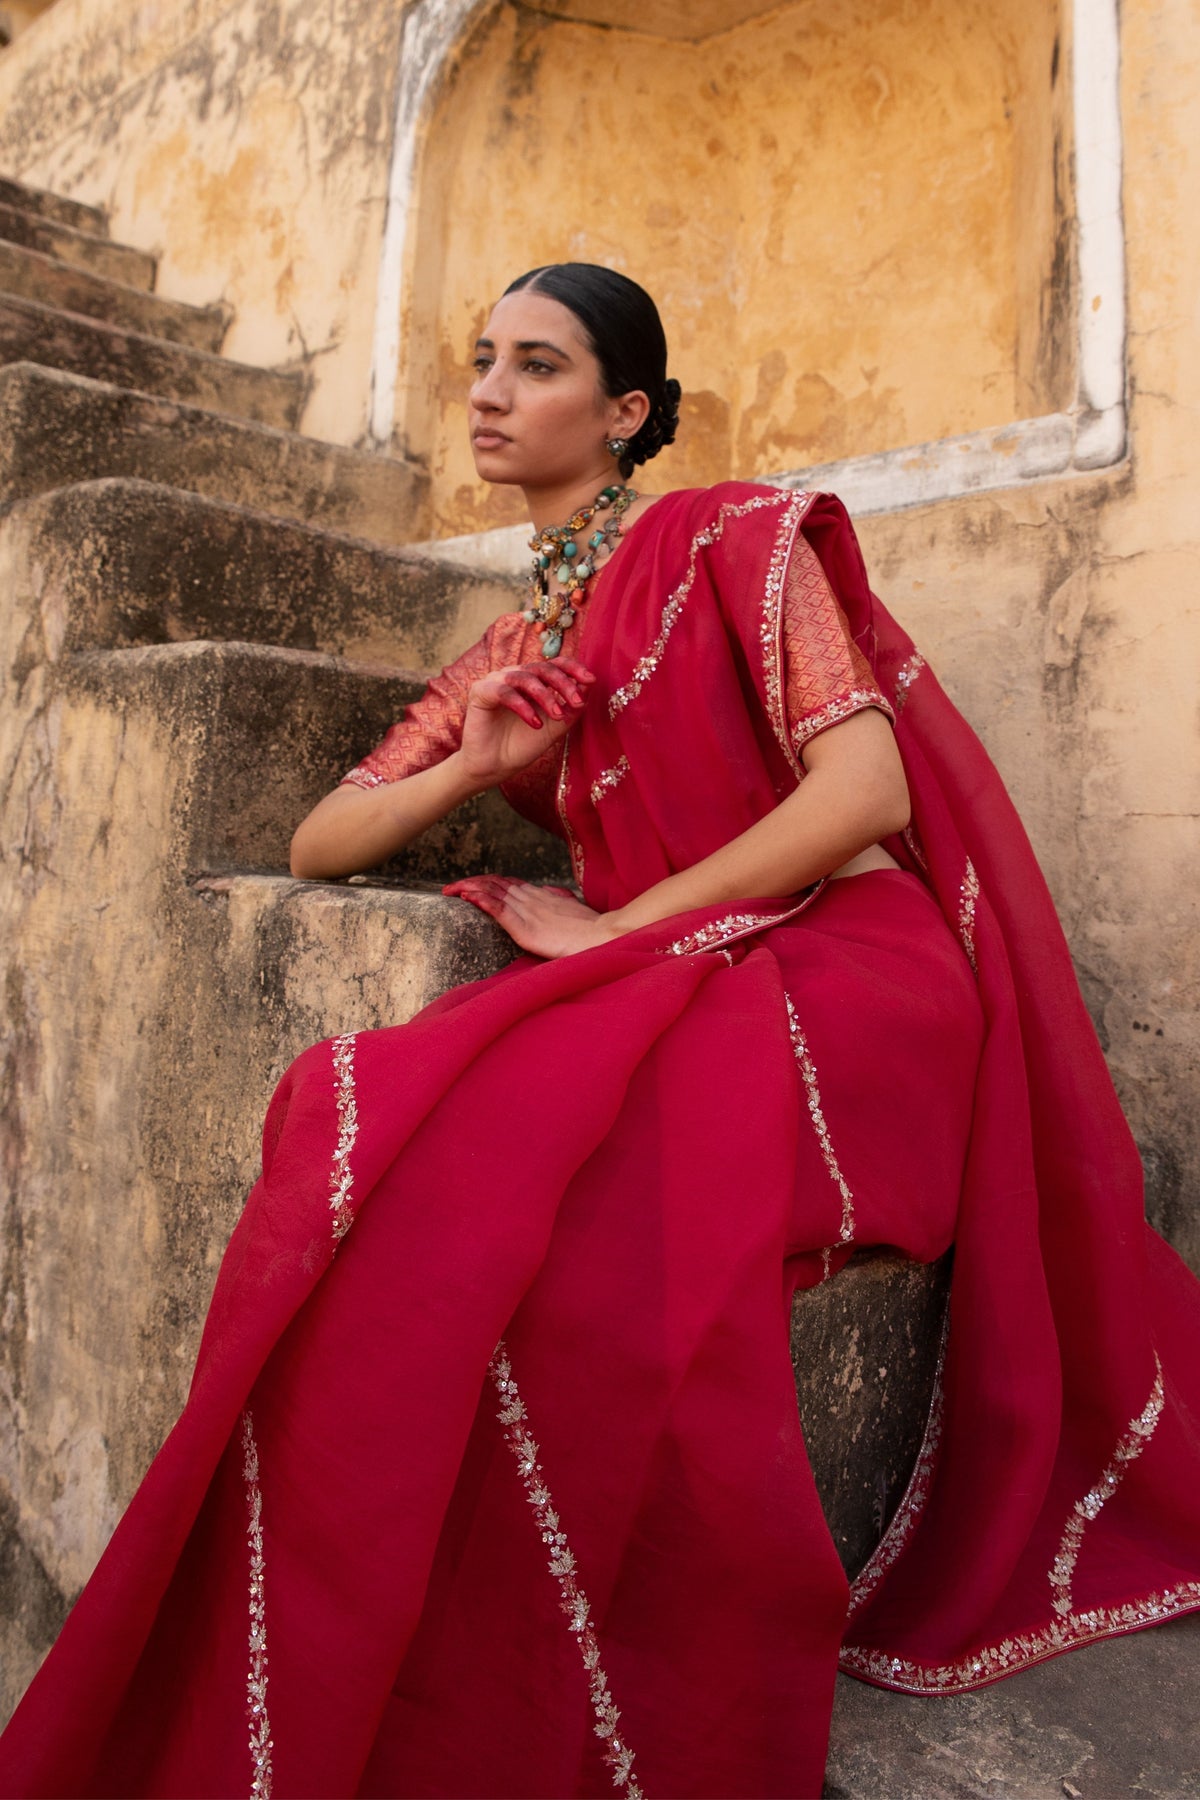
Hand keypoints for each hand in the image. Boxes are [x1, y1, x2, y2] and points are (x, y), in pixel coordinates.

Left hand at [444, 877, 617, 959]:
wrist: (602, 936)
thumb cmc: (590, 928)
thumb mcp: (572, 909)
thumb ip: (559, 899)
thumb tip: (552, 892)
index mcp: (539, 895)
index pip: (506, 883)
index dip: (486, 882)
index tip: (469, 886)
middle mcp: (530, 898)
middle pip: (493, 884)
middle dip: (469, 884)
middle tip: (449, 889)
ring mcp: (527, 910)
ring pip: (491, 892)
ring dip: (468, 889)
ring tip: (450, 891)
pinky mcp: (525, 927)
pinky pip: (498, 909)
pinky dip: (480, 901)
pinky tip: (466, 898)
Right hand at [458, 656, 594, 786]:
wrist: (494, 767)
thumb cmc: (522, 745)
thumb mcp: (555, 727)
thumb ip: (571, 708)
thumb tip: (589, 685)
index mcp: (532, 681)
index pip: (554, 665)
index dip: (573, 669)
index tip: (590, 680)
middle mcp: (514, 676)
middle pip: (542, 668)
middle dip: (563, 683)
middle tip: (577, 701)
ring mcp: (496, 682)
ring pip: (525, 677)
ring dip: (545, 695)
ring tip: (557, 715)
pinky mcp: (480, 692)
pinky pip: (504, 692)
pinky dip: (523, 706)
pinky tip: (535, 723)